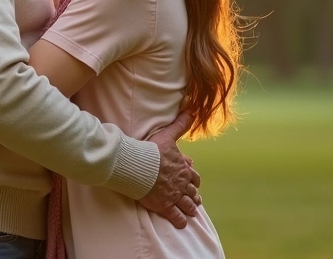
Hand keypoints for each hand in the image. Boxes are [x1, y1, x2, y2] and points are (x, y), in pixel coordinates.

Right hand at [137, 110, 201, 228]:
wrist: (137, 165)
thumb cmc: (151, 150)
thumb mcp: (168, 135)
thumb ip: (180, 124)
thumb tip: (191, 109)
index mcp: (183, 168)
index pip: (194, 176)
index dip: (194, 180)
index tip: (194, 183)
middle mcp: (181, 183)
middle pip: (192, 192)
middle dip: (194, 196)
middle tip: (195, 200)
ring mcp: (174, 195)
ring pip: (187, 204)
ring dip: (190, 208)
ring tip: (191, 211)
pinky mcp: (164, 205)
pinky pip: (176, 216)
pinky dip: (180, 220)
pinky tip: (182, 223)